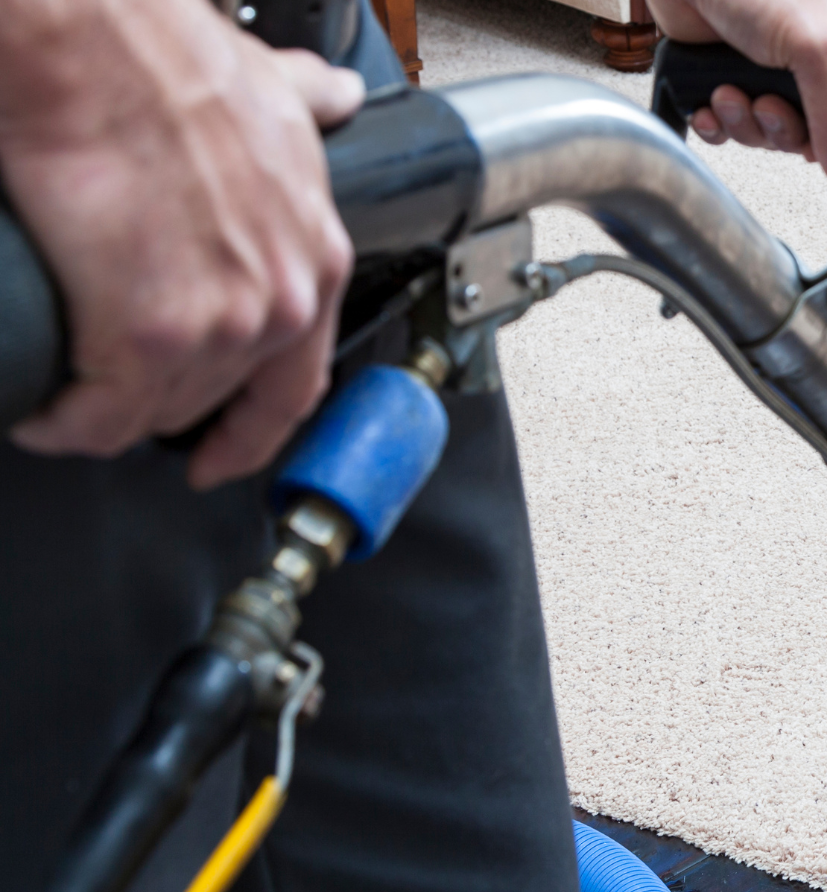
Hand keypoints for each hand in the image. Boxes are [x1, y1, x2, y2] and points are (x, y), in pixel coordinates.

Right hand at [0, 0, 362, 488]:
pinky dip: (64, 423)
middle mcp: (279, 303)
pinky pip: (98, 418)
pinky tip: (44, 410)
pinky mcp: (146, 338)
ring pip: (154, 412)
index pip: (296, 385)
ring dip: (105, 413)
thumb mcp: (271, 91)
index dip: (253, 432)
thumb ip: (306, 104)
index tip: (222, 455)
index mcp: (314, 259)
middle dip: (156, 402)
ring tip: (67, 392)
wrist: (95, 50)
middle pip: (214, 401)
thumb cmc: (165, 64)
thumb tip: (331, 94)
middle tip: (110, 390)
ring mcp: (219, 328)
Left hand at [647, 0, 826, 188]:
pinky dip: (719, 125)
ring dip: (745, 124)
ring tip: (729, 92)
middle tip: (766, 105)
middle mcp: (816, 62)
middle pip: (814, 134)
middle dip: (782, 129)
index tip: (826, 146)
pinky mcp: (732, 80)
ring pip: (770, 134)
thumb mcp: (817, 47)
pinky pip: (732, 129)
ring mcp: (772, 73)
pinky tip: (710, 103)